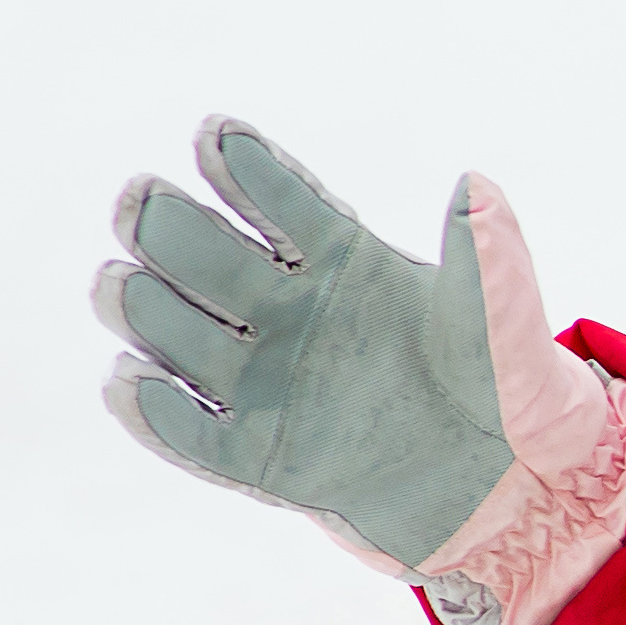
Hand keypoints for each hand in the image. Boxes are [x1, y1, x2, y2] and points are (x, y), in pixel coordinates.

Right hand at [96, 119, 625, 624]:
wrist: (505, 489)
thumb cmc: (502, 386)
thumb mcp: (504, 322)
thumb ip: (491, 259)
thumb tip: (476, 185)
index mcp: (340, 259)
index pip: (280, 202)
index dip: (245, 168)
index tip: (214, 135)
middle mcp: (286, 310)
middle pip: (205, 258)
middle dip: (166, 226)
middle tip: (140, 201)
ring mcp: (264, 381)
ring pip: (178, 334)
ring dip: (142, 307)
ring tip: (120, 280)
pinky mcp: (260, 457)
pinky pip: (194, 435)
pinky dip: (157, 412)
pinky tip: (128, 380)